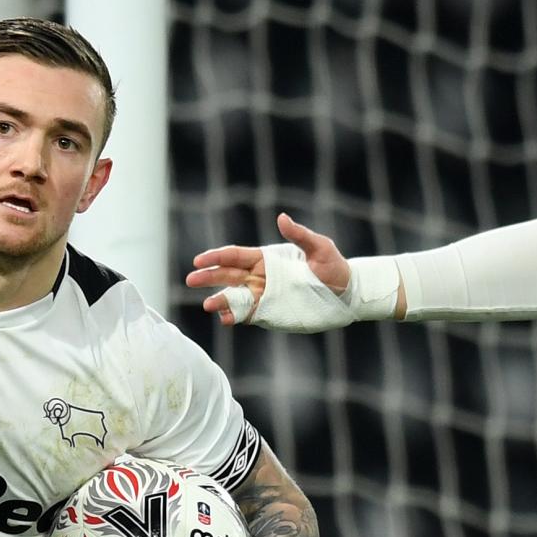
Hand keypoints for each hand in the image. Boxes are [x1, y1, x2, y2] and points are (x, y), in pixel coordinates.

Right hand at [187, 212, 352, 326]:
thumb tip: (282, 218)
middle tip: (190, 280)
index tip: (200, 260)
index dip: (217, 257)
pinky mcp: (270, 312)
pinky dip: (236, 316)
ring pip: (235, 297)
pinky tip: (226, 319)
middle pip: (228, 276)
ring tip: (207, 305)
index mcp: (267, 259)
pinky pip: (248, 314)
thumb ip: (299, 235)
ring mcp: (264, 295)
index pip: (236, 256)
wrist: (346, 292)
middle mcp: (261, 277)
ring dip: (221, 300)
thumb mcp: (319, 247)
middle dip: (209, 278)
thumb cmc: (333, 266)